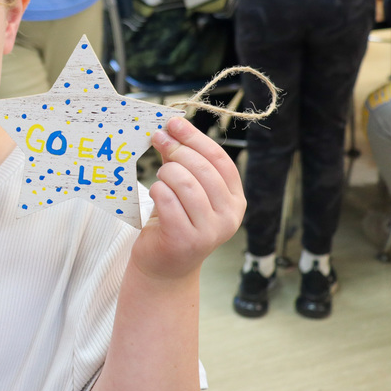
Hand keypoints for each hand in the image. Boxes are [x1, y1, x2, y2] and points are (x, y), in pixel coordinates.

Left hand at [132, 117, 244, 280]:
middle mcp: (229, 216)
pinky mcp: (185, 240)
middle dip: (176, 149)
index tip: (174, 122)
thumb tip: (171, 127)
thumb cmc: (175, 222)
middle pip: (202, 169)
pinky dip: (158, 190)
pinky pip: (168, 200)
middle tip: (158, 139)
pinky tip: (156, 193)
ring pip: (184, 182)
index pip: (219, 160)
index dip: (195, 138)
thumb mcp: (186, 191)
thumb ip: (182, 162)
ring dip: (166, 172)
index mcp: (235, 200)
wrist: (165, 267)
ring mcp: (209, 231)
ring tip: (159, 176)